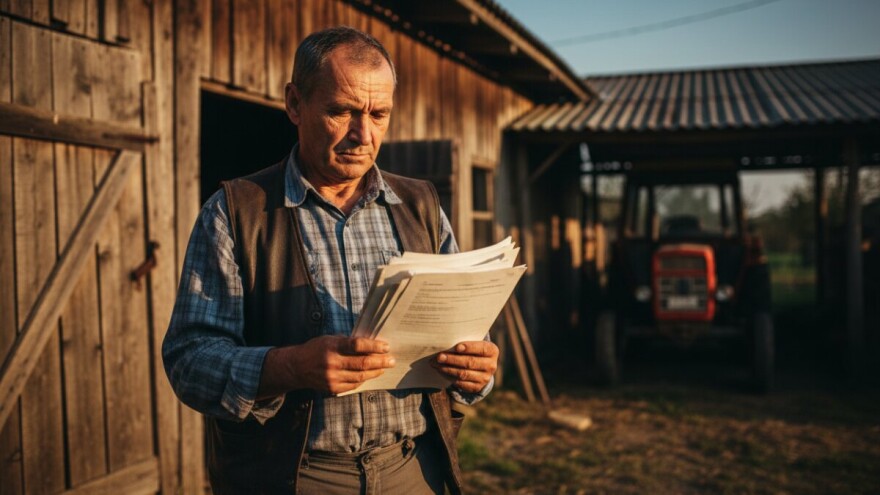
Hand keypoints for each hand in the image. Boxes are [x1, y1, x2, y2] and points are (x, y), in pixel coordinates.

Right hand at [259, 336, 394, 396]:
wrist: (296, 367)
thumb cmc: (316, 349)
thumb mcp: (330, 339)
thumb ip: (348, 342)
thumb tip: (371, 345)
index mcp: (332, 346)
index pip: (358, 345)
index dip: (374, 346)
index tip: (386, 347)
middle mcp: (332, 363)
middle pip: (362, 363)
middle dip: (381, 361)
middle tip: (392, 360)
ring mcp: (332, 377)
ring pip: (360, 376)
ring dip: (375, 372)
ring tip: (384, 367)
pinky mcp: (332, 388)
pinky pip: (353, 385)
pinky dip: (364, 380)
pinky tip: (370, 375)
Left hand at [431, 341, 498, 393]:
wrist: (481, 366)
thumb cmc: (473, 350)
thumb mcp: (474, 344)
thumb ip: (464, 343)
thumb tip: (445, 343)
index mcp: (492, 351)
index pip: (481, 349)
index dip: (469, 348)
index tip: (457, 347)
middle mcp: (491, 365)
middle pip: (470, 362)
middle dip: (453, 359)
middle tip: (439, 357)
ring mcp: (485, 378)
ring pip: (464, 374)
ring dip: (448, 369)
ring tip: (436, 364)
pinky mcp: (477, 387)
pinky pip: (461, 383)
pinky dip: (449, 377)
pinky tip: (441, 371)